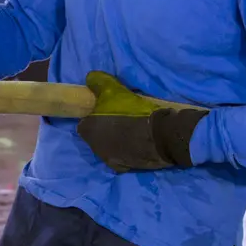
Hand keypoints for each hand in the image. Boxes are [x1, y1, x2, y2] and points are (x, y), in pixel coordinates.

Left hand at [76, 71, 205, 172]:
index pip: (84, 123)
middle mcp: (95, 148)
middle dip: (104, 129)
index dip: (93, 116)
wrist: (161, 136)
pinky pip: (121, 157)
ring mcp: (110, 160)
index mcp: (88, 131)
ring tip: (130, 130)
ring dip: (115, 140)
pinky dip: (126, 152)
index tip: (105, 111)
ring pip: (108, 147)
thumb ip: (99, 83)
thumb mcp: (115, 90)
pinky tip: (137, 143)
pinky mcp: (125, 167)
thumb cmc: (133, 112)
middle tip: (120, 119)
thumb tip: (90, 78)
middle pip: (96, 136)